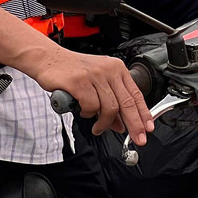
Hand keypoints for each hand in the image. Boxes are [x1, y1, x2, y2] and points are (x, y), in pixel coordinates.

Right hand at [27, 46, 152, 142]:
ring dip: (103, 123)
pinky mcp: (80, 82)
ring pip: (109, 108)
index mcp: (117, 69)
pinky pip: (90, 106)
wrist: (49, 59)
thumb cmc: (73, 72)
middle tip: (137, 138)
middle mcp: (109, 70)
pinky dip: (87, 113)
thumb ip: (110, 103)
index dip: (143, 113)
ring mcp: (95, 75)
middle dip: (134, 124)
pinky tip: (83, 111)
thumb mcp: (97, 84)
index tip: (148, 127)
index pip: (136, 94)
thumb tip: (121, 125)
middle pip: (127, 103)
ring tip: (98, 127)